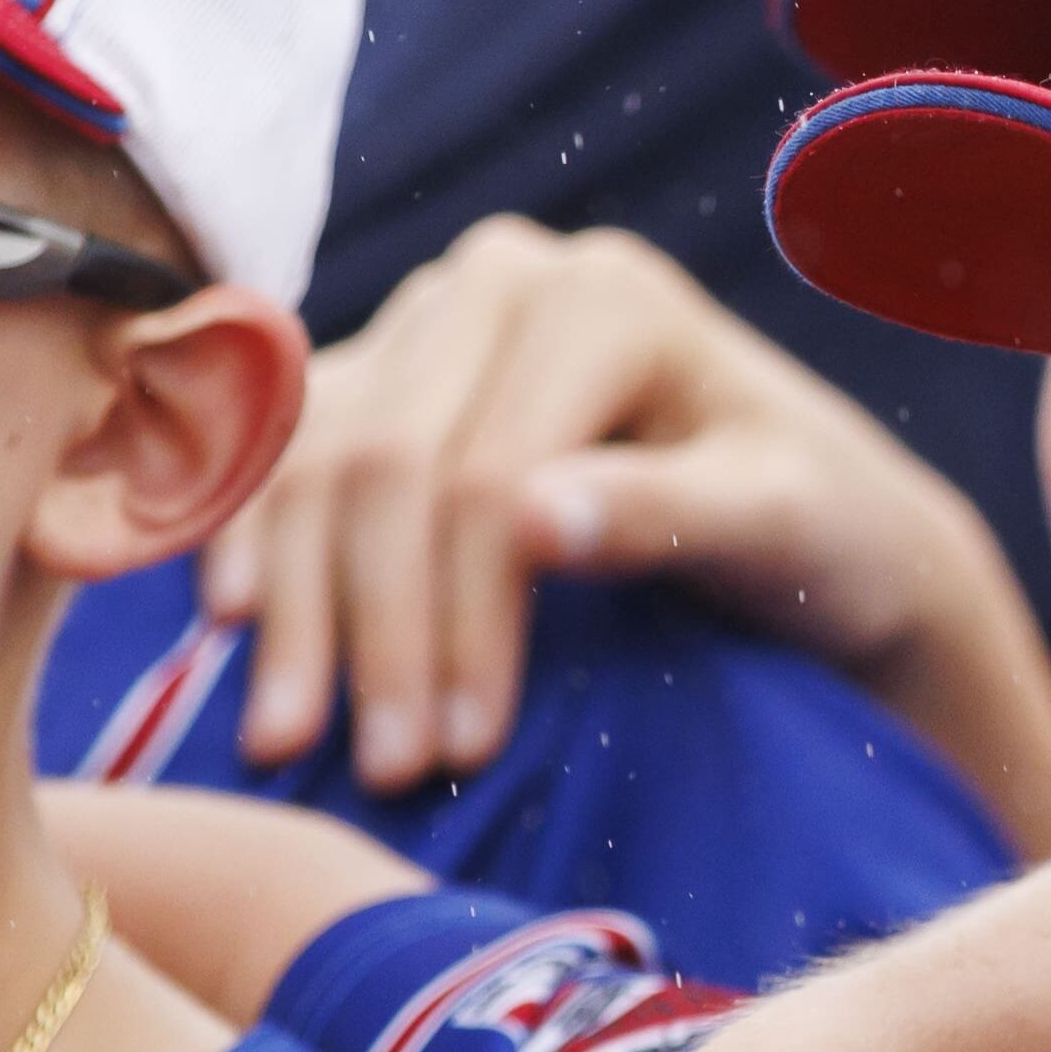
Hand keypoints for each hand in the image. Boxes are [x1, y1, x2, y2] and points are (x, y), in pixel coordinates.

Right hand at [214, 219, 1050, 849]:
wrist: (815, 521)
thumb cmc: (820, 529)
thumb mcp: (779, 523)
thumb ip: (666, 513)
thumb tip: (531, 518)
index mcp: (600, 299)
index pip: (486, 473)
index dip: (460, 619)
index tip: (459, 747)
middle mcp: (500, 280)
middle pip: (386, 462)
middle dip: (372, 629)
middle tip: (376, 771)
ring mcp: (430, 321)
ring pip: (316, 458)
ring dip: (289, 604)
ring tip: (281, 739)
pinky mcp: (384, 373)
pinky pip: (283, 453)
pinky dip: (253, 541)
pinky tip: (230, 631)